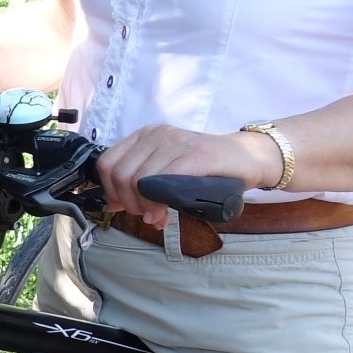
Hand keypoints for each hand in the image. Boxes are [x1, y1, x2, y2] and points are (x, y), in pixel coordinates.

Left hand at [96, 124, 279, 226]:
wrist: (246, 158)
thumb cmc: (205, 169)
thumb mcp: (164, 174)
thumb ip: (137, 185)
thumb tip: (111, 204)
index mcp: (142, 137)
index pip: (107, 164)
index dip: (110, 192)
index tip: (125, 208)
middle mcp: (154, 135)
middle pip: (120, 175)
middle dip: (128, 204)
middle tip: (146, 216)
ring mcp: (174, 142)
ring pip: (138, 180)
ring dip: (144, 207)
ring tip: (157, 217)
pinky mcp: (194, 154)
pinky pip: (164, 180)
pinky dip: (158, 202)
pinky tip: (164, 213)